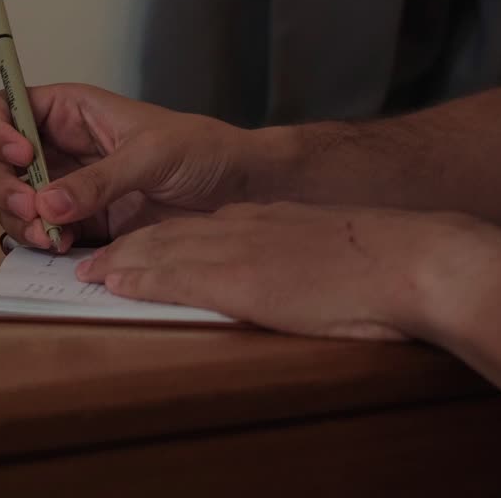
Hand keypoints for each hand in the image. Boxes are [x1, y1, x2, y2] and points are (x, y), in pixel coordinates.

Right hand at [0, 83, 261, 251]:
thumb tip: (47, 203)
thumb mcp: (152, 154)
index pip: (5, 107)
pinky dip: (37, 242)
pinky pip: (38, 233)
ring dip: (17, 220)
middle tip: (28, 207)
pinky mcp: (80, 224)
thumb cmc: (203, 151)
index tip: (19, 155)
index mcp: (71, 111)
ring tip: (49, 235)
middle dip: (0, 184)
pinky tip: (58, 246)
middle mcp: (59, 147)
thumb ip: (99, 180)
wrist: (238, 192)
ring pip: (10, 202)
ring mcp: (65, 188)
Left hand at [76, 202, 500, 340]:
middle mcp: (245, 226)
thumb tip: (293, 274)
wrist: (411, 260)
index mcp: (266, 220)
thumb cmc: (386, 266)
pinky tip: (115, 281)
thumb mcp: (331, 251)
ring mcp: (241, 249)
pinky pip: (176, 273)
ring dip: (121, 260)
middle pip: (168, 230)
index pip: (197, 226)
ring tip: (88, 270)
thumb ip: (300, 258)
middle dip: (126, 245)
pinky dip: (139, 276)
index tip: (134, 249)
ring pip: (161, 247)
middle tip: (92, 258)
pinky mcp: (241, 277)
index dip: (159, 238)